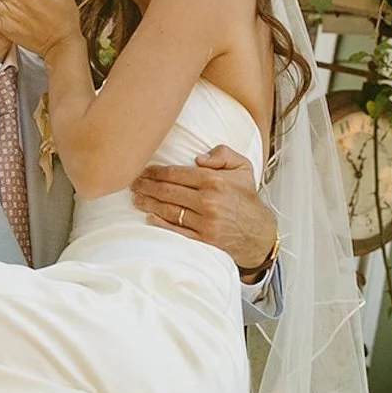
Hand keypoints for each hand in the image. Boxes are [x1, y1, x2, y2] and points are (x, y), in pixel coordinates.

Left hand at [131, 144, 277, 270]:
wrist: (259, 232)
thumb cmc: (246, 198)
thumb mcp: (243, 166)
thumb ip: (222, 153)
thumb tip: (198, 158)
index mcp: (214, 181)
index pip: (176, 174)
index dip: (156, 172)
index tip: (144, 171)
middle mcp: (208, 201)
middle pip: (168, 191)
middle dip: (147, 186)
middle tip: (133, 183)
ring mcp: (205, 222)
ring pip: (169, 210)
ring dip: (149, 203)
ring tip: (136, 198)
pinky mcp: (204, 239)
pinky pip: (177, 230)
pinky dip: (161, 223)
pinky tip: (149, 216)